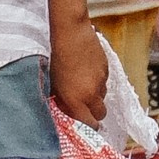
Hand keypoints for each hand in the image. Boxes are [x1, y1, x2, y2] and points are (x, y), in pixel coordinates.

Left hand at [49, 7, 107, 124]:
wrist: (69, 32)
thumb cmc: (54, 56)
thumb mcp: (52, 83)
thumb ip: (61, 101)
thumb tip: (64, 112)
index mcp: (76, 100)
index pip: (89, 125)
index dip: (86, 127)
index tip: (81, 124)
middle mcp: (92, 93)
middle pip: (100, 114)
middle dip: (93, 113)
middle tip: (82, 107)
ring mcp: (101, 80)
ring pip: (102, 97)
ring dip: (95, 96)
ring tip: (82, 84)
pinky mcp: (106, 67)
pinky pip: (104, 81)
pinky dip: (97, 81)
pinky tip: (85, 71)